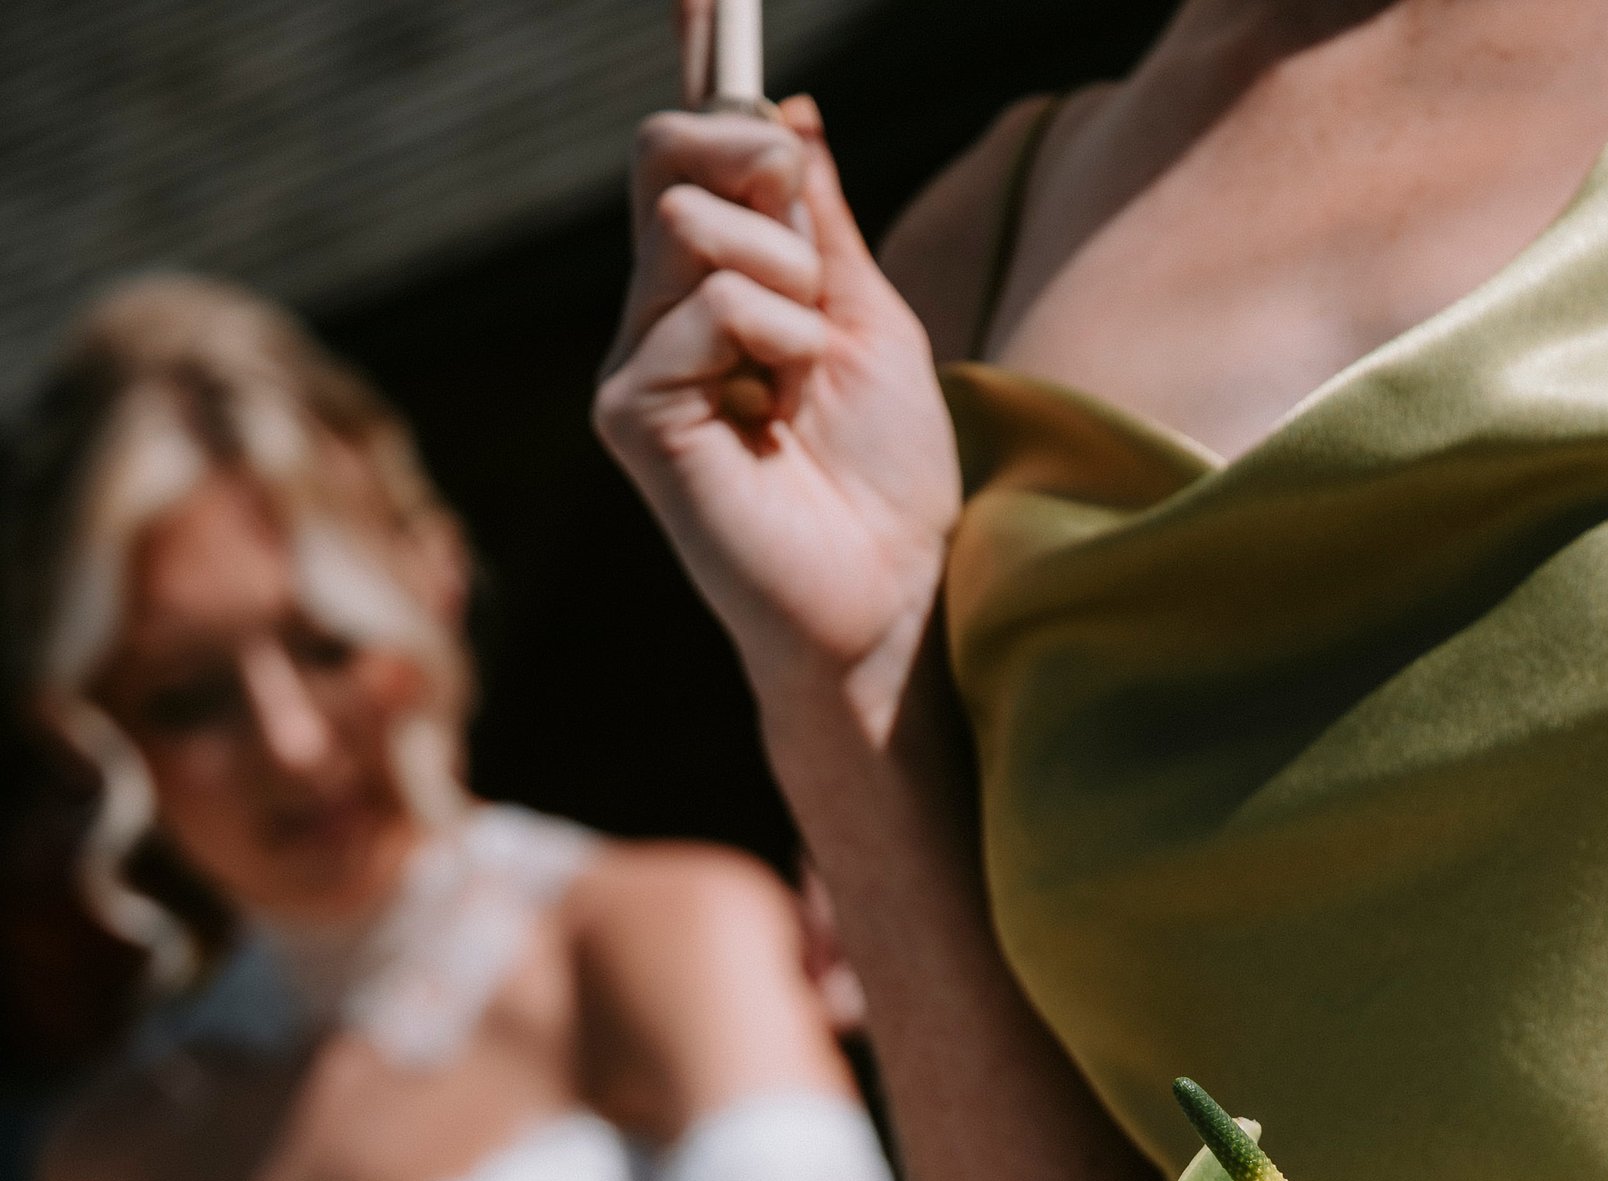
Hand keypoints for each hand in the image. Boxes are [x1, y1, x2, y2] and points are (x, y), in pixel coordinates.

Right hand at [596, 90, 959, 733]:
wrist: (892, 596)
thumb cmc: (891, 480)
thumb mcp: (869, 316)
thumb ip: (820, 220)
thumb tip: (786, 110)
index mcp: (713, 290)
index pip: (680, 154)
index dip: (699, 74)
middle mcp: (658, 316)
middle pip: (667, 156)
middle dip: (756, 172)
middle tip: (812, 257)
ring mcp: (636, 363)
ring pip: (692, 227)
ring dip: (787, 285)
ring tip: (806, 377)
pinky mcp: (631, 413)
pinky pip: (706, 304)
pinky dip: (774, 342)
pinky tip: (782, 414)